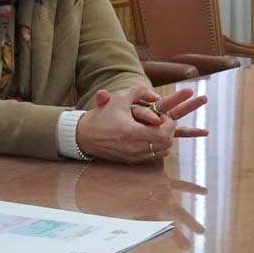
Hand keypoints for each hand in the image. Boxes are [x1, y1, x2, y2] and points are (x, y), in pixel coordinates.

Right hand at [75, 85, 207, 162]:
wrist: (83, 135)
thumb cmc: (102, 115)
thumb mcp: (119, 98)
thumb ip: (139, 91)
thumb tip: (156, 95)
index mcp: (132, 132)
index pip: (163, 133)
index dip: (169, 123)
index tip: (164, 116)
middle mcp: (134, 147)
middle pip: (165, 143)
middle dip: (169, 131)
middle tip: (165, 122)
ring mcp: (133, 156)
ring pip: (162, 152)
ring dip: (165, 140)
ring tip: (159, 129)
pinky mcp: (131, 161)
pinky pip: (153, 157)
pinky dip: (158, 148)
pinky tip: (153, 137)